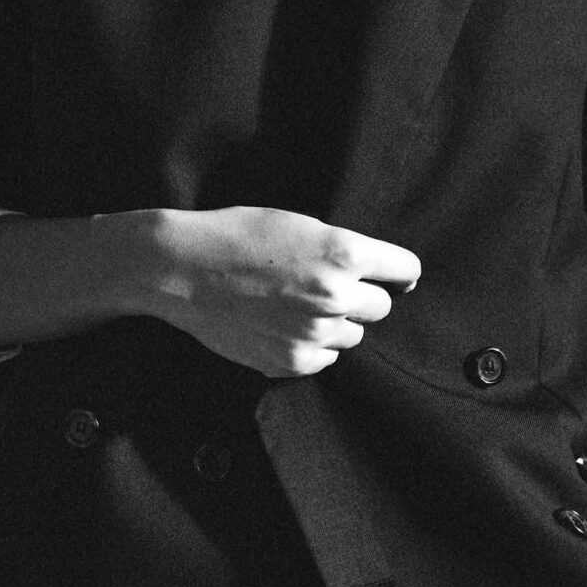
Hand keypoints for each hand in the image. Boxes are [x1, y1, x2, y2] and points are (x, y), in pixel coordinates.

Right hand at [144, 206, 420, 379]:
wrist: (181, 269)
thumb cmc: (237, 235)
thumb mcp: (299, 225)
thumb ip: (343, 250)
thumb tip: (380, 274)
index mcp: (343, 253)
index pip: (406, 269)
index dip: (400, 272)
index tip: (395, 276)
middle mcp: (336, 295)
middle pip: (381, 307)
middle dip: (361, 297)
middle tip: (328, 287)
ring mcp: (315, 333)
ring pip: (353, 335)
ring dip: (336, 323)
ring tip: (297, 305)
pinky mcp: (293, 361)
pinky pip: (325, 357)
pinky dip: (312, 345)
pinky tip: (281, 325)